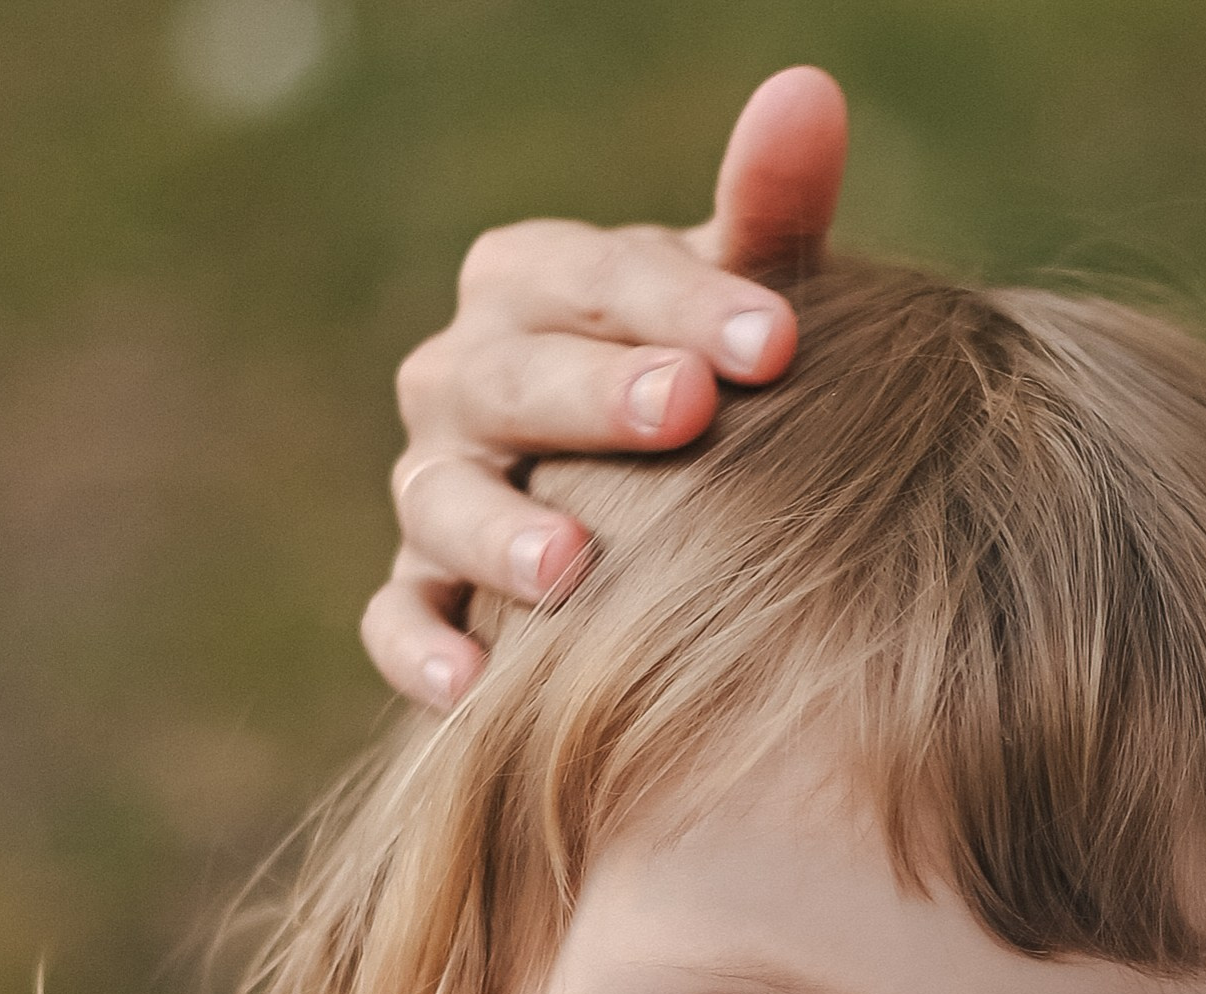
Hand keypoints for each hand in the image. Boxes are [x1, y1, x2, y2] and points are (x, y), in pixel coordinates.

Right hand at [361, 66, 849, 707]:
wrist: (664, 525)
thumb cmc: (709, 396)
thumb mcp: (744, 312)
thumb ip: (770, 217)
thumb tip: (808, 91)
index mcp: (531, 286)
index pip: (593, 275)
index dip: (682, 300)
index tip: (779, 339)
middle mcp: (462, 378)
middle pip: (508, 376)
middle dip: (595, 395)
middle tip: (686, 414)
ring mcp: (434, 489)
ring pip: (441, 500)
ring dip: (500, 532)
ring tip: (572, 568)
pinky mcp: (421, 594)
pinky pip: (397, 619)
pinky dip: (421, 650)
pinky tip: (472, 690)